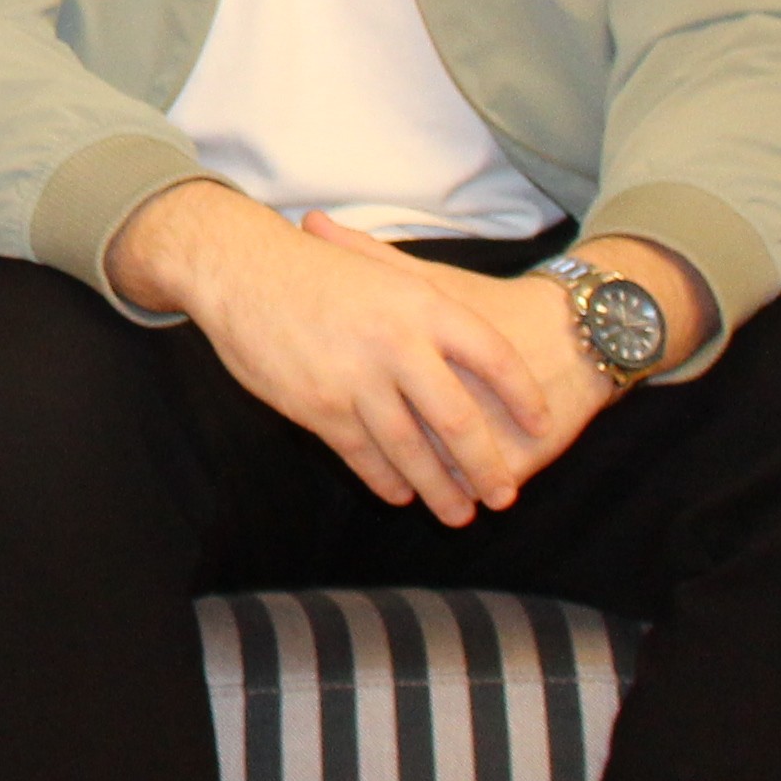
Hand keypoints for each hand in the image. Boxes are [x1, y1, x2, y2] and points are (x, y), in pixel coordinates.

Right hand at [107, 183, 580, 524]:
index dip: (521, 396)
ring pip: (412, 451)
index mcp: (421, 304)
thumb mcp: (380, 273)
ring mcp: (357, 379)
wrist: (239, 266)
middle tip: (504, 497)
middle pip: (458, 420)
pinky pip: (364, 455)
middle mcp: (397, 343)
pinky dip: (386, 480)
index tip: (541, 426)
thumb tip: (477, 354)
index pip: (493, 358)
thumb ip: (425, 309)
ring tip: (458, 514)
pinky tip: (400, 494)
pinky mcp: (319, 406)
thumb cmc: (311, 268)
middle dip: (486, 466)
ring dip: (439, 489)